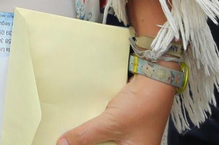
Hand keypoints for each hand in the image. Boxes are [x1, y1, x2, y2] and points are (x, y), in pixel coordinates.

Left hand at [58, 73, 174, 144]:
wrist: (155, 80)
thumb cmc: (140, 105)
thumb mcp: (110, 123)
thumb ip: (86, 135)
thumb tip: (63, 144)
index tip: (69, 144)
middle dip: (87, 142)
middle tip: (68, 139)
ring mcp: (131, 136)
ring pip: (104, 140)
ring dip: (91, 136)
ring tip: (73, 134)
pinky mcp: (125, 124)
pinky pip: (107, 130)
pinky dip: (96, 128)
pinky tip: (83, 124)